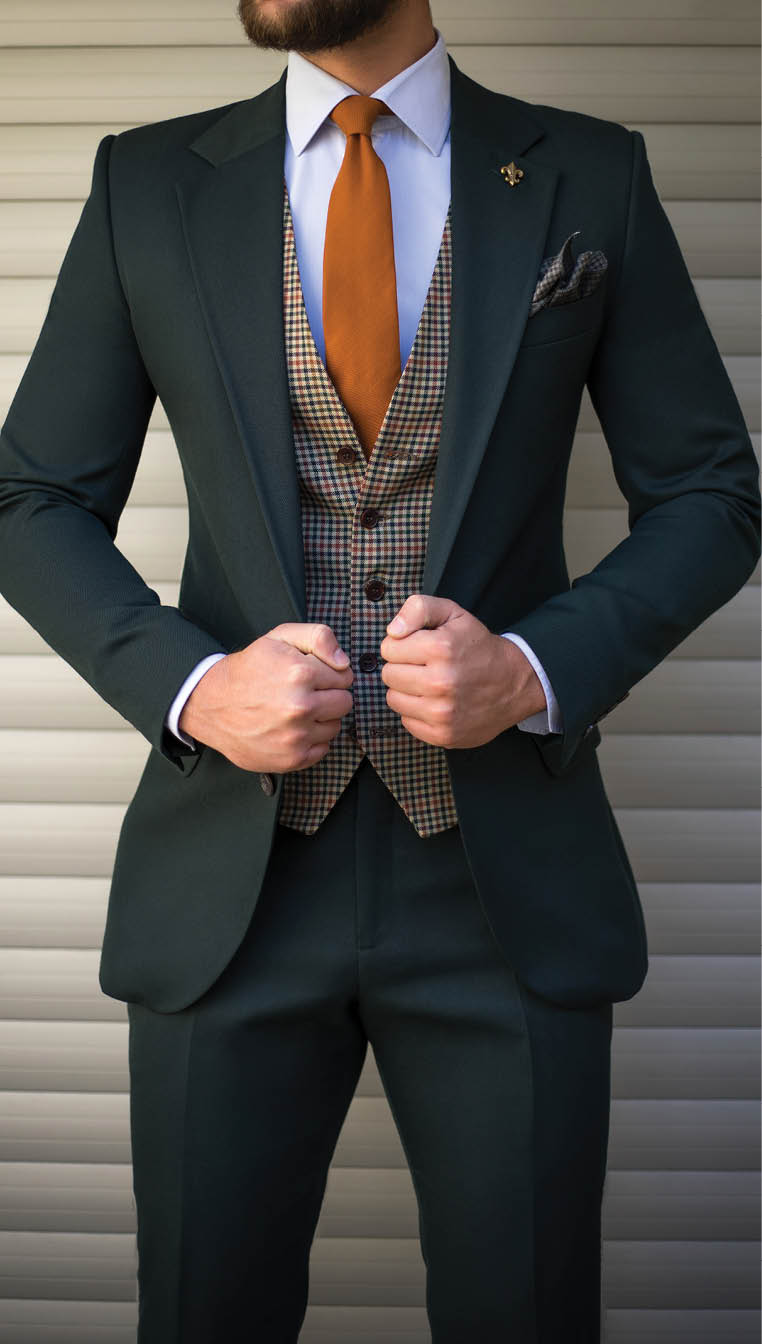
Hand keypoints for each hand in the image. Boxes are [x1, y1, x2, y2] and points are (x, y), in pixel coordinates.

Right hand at [178, 623, 353, 771]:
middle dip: (329, 695)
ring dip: (321, 719)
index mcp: (301, 674)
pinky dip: (312, 740)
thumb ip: (319, 637)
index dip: (330, 674)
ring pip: (335, 727)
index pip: (345, 678)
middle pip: (345, 703)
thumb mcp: (280, 637)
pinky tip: (292, 728)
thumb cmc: (248, 670)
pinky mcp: (291, 759)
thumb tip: (344, 662)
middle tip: (305, 693)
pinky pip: (323, 749)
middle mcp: (300, 707)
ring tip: (295, 710)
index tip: (312, 676)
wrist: (211, 704)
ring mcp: (296, 736)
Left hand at [379, 594, 546, 748]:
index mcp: (440, 648)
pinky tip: (436, 702)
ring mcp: (442, 712)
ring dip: (407, 691)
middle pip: (389, 675)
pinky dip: (417, 712)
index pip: (388, 648)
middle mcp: (440, 682)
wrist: (515, 682)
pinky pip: (407, 721)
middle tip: (425, 666)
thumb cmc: (478, 647)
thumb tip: (393, 631)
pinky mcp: (443, 734)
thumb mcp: (453, 613)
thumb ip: (418, 608)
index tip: (419, 647)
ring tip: (429, 684)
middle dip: (402, 667)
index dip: (401, 645)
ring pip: (393, 699)